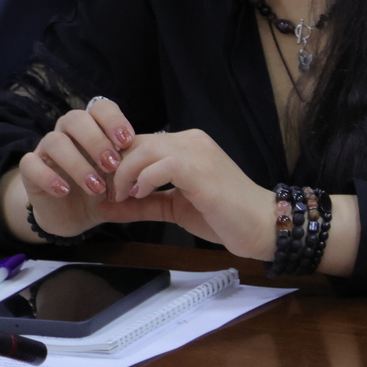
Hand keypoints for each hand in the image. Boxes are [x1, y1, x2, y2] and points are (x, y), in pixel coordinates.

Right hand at [14, 97, 136, 238]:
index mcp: (92, 127)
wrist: (74, 215)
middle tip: (113, 165)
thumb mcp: (122, 178)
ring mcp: (46, 149)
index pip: (100, 107)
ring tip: (96, 187)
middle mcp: (67, 132)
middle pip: (76, 119)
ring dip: (77, 164)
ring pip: (54, 141)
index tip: (128, 141)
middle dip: (96, 141)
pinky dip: (48, 176)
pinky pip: (31, 164)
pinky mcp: (30, 170)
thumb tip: (154, 160)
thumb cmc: (102, 189)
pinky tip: (64, 191)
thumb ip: (134, 166)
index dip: (113, 120)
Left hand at [103, 128, 276, 259]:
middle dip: (114, 166)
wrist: (261, 226)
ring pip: (144, 148)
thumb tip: (104, 208)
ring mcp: (197, 152)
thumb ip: (142, 205)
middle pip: (136, 141)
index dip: (117, 162)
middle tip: (106, 192)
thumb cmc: (223, 217)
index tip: (105, 187)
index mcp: (188, 145)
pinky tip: (139, 195)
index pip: (140, 141)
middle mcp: (192, 140)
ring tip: (120, 195)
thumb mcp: (174, 208)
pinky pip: (160, 165)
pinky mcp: (200, 170)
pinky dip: (142, 180)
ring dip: (124, 173)